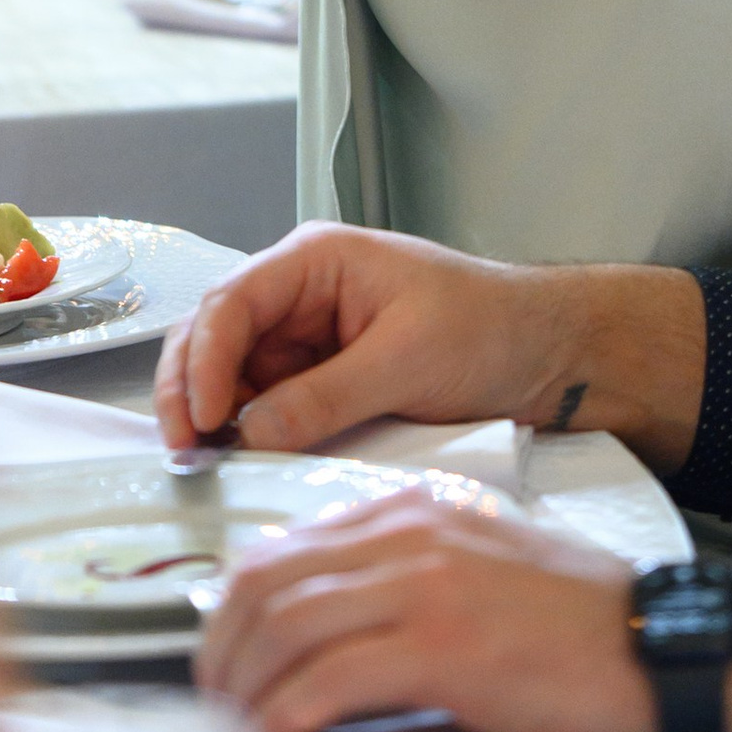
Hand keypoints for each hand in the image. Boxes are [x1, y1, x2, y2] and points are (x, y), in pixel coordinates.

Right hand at [155, 220, 704, 473]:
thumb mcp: (406, 361)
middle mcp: (299, 296)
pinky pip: (263, 408)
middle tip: (186, 455)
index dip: (205, 360)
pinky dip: (244, 436)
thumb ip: (323, 397)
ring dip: (211, 419)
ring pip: (230, 378)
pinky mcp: (318, 384)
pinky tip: (239, 468)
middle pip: (214, 337)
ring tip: (204, 470)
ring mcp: (305, 342)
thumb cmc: (488, 330)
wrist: (545, 357)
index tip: (203, 419)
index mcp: (317, 260)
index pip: (234, 301)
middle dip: (190, 391)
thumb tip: (247, 435)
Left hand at [198, 489, 652, 731]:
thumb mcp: (474, 565)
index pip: (285, 543)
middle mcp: (408, 534)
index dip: (234, 607)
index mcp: (413, 511)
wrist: (648, 641)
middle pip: (268, 581)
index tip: (223, 657)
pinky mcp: (441, 646)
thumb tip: (326, 624)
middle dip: (220, 651)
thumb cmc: (570, 617)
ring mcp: (424, 585)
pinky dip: (284, 717)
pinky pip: (331, 678)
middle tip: (212, 705)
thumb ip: (402, 573)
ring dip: (243, 691)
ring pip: (287, 627)